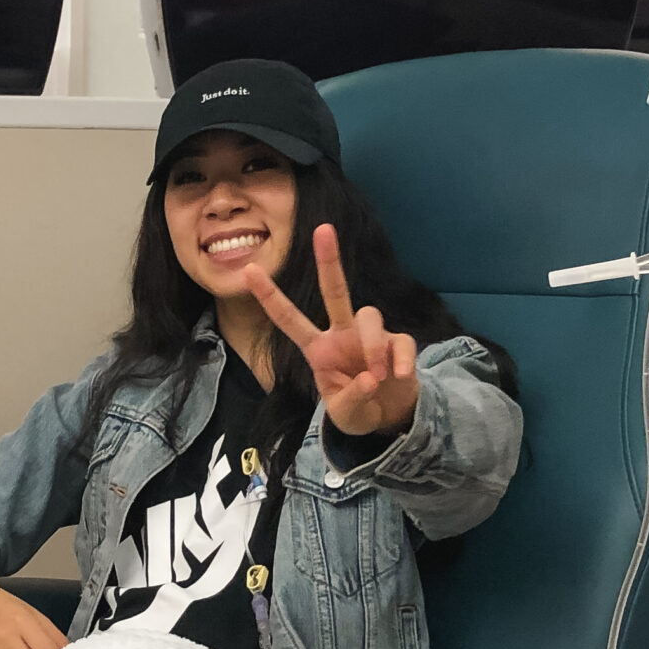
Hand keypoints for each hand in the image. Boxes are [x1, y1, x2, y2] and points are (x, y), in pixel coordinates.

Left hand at [244, 224, 420, 438]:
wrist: (388, 419)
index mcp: (318, 349)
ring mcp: (370, 335)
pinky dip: (400, 359)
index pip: (289, 319)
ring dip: (372, 347)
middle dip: (328, 260)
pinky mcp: (396, 342)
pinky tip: (398, 376)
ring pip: (369, 315)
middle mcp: (342, 334)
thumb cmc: (356, 409)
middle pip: (335, 291)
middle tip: (323, 229)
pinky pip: (399, 340)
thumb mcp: (345, 413)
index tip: (248, 270)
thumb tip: (371, 379)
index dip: (270, 297)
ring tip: (377, 377)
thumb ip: (353, 398)